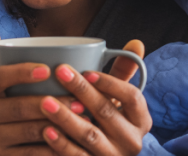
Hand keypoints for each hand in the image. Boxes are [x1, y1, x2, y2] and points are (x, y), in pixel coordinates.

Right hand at [0, 17, 84, 155]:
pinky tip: (73, 144)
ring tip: (84, 120)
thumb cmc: (13, 103)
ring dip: (59, 126)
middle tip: (80, 101)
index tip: (47, 69)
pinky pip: (30, 155)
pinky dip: (53, 149)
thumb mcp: (5, 80)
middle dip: (51, 103)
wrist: (5, 147)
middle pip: (17, 106)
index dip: (21, 72)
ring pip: (27, 131)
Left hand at [38, 46, 152, 155]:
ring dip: (66, 118)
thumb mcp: (118, 101)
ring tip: (45, 101)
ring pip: (90, 136)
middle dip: (82, 91)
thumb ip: (123, 73)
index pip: (131, 97)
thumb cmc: (109, 122)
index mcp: (141, 120)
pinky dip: (61, 144)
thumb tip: (136, 42)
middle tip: (60, 72)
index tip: (87, 70)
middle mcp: (132, 141)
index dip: (110, 83)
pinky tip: (45, 130)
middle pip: (107, 112)